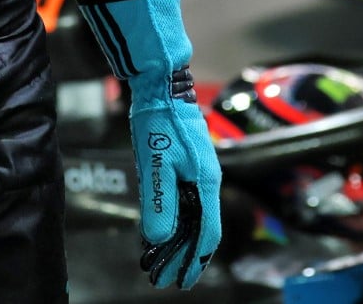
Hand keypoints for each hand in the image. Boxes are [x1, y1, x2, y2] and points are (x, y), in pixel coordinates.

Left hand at [81, 0, 222, 287]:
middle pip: (199, 228)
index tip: (180, 281)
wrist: (159, 82)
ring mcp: (196, 169)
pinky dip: (169, 219)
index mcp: (206, 181)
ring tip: (155, 259)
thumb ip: (159, 204)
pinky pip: (181, 200)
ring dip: (174, 240)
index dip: (194, 260)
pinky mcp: (184, 161)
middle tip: (161, 277)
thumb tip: (157, 239)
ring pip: (189, 215)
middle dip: (181, 256)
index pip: (207, 233)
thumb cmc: (160, 119)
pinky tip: (154, 229)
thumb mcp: (155, 166)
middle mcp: (205, 178)